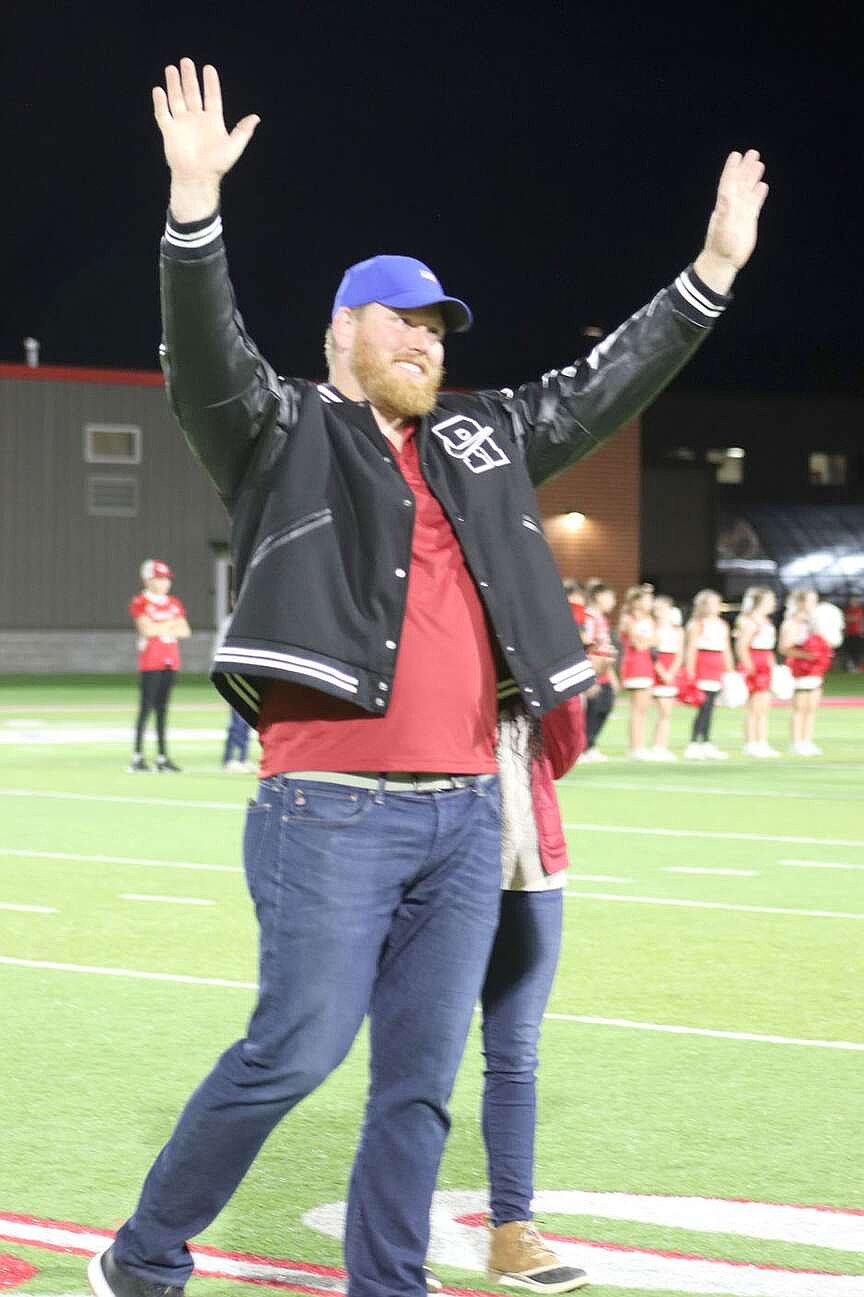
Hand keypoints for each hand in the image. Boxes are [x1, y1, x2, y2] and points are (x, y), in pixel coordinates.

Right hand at [153, 59, 259, 220]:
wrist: (198, 178)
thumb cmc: (217, 165)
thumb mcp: (234, 146)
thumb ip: (243, 131)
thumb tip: (256, 117)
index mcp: (212, 121)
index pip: (212, 97)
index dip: (211, 83)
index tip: (209, 68)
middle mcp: (196, 119)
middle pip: (192, 93)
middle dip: (189, 77)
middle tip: (186, 61)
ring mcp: (182, 124)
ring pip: (177, 99)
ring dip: (174, 84)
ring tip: (171, 68)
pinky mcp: (170, 131)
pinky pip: (163, 114)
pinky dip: (160, 102)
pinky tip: (159, 90)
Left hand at [694, 149, 768, 293]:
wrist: (724, 262)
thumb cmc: (721, 247)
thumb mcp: (723, 227)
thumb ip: (726, 210)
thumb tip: (728, 194)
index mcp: (725, 205)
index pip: (729, 182)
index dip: (732, 169)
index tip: (736, 155)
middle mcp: (732, 206)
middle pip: (740, 182)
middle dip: (745, 168)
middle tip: (753, 153)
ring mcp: (741, 213)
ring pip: (748, 190)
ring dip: (753, 177)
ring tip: (759, 164)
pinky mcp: (748, 221)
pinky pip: (754, 203)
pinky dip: (758, 194)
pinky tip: (762, 186)